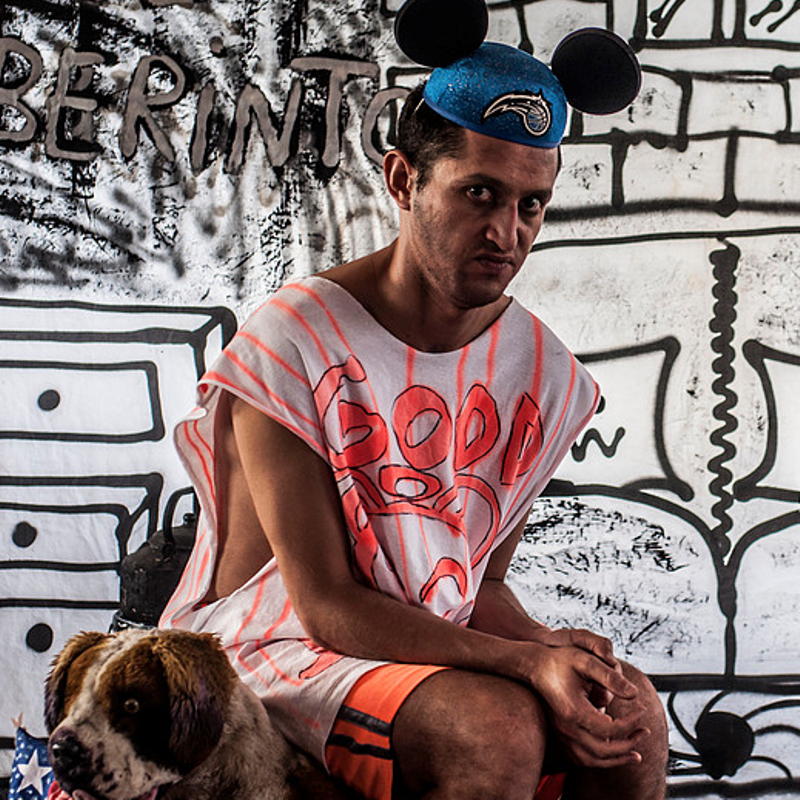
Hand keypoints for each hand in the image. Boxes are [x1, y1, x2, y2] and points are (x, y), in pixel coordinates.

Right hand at [524, 642, 648, 768]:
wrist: (533, 664)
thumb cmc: (558, 660)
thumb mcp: (585, 661)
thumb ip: (610, 677)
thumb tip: (634, 693)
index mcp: (574, 711)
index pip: (611, 729)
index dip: (631, 722)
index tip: (642, 709)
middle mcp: (566, 727)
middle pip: (603, 750)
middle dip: (629, 743)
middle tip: (644, 731)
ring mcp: (562, 733)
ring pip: (593, 760)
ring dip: (616, 758)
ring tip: (635, 751)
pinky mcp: (561, 734)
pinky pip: (583, 757)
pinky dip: (601, 758)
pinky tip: (612, 749)